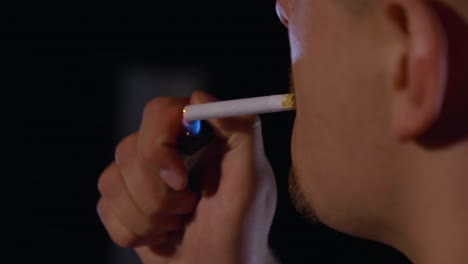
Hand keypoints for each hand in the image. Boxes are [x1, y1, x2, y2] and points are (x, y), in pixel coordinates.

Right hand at [97, 91, 277, 263]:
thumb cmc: (240, 230)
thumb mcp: (253, 181)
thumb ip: (241, 133)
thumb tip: (201, 97)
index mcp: (196, 137)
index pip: (160, 112)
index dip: (160, 143)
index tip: (179, 180)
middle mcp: (165, 150)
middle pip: (130, 148)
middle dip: (157, 193)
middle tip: (187, 210)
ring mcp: (138, 176)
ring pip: (111, 180)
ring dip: (149, 216)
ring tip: (178, 224)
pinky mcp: (121, 202)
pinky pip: (105, 208)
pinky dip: (136, 231)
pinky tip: (161, 235)